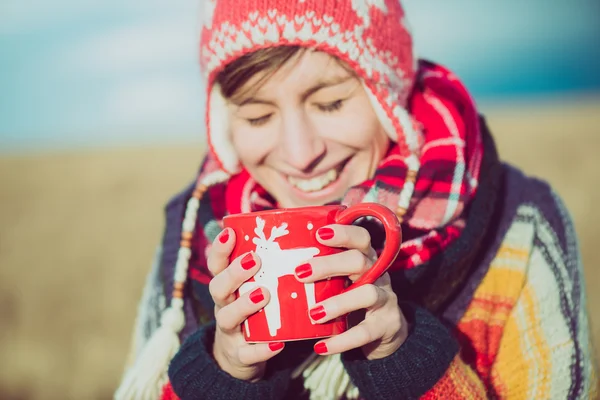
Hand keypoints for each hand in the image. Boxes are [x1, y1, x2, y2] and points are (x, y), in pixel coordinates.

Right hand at [207, 228, 284, 380]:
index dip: (219, 249)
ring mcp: (230, 331)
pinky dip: (261, 349)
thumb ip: (271, 265)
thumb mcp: (255, 287)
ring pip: (228, 317)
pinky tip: (277, 343)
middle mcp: (224, 306)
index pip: (217, 264)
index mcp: (227, 286)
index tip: (230, 232)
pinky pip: (247, 353)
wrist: (240, 355)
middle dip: (234, 273)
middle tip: (255, 260)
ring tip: (264, 294)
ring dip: (244, 305)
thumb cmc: (254, 311)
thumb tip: (301, 229)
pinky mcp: (240, 355)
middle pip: (218, 287)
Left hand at [294, 224, 408, 359]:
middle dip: (329, 265)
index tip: (319, 234)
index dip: (343, 233)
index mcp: (365, 258)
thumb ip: (319, 268)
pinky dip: (342, 340)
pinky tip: (321, 346)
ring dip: (339, 302)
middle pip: (359, 261)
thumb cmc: (350, 296)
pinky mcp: (387, 325)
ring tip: (313, 314)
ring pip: (367, 294)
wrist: (384, 332)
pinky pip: (365, 332)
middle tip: (300, 273)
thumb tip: (269, 260)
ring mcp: (386, 299)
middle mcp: (378, 274)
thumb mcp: (340, 278)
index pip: (360, 237)